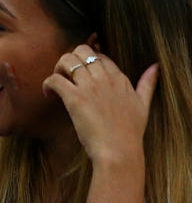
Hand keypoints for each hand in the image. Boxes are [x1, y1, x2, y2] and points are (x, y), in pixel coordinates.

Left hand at [43, 44, 158, 165]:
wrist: (119, 151)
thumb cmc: (129, 132)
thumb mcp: (143, 104)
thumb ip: (147, 84)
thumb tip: (155, 67)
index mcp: (120, 79)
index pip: (100, 56)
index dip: (87, 61)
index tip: (80, 76)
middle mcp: (105, 78)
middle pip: (82, 51)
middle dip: (70, 59)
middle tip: (65, 76)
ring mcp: (90, 87)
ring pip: (67, 60)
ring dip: (57, 69)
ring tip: (57, 84)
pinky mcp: (75, 98)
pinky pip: (55, 79)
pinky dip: (48, 84)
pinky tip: (49, 95)